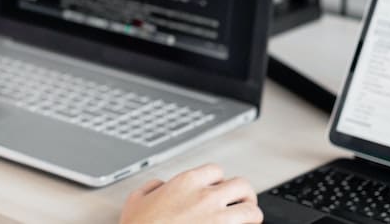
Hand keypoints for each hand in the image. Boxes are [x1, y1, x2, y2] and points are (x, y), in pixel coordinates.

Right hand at [119, 164, 261, 223]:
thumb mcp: (137, 200)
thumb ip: (153, 187)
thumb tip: (160, 186)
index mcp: (186, 183)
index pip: (217, 171)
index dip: (218, 181)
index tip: (216, 190)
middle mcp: (206, 198)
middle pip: (242, 186)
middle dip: (243, 195)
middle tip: (240, 204)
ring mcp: (218, 220)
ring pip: (252, 211)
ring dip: (251, 216)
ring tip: (246, 222)